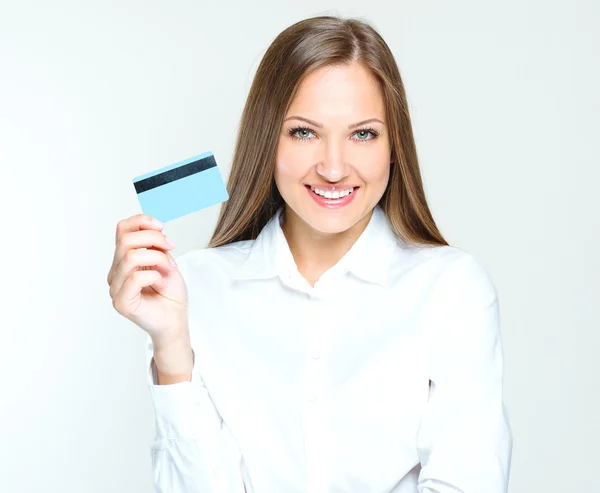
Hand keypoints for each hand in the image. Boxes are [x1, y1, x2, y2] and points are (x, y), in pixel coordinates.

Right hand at [107, 214, 188, 344]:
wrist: (176, 319)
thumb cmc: (171, 293)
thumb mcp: (165, 260)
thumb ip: (154, 244)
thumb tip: (152, 227)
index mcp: (123, 260)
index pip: (122, 229)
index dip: (141, 221)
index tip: (162, 227)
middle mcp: (116, 272)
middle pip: (126, 240)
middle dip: (154, 239)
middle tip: (172, 248)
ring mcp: (115, 288)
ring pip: (130, 257)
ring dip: (157, 258)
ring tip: (170, 268)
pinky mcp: (121, 302)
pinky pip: (135, 278)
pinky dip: (154, 276)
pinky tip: (161, 282)